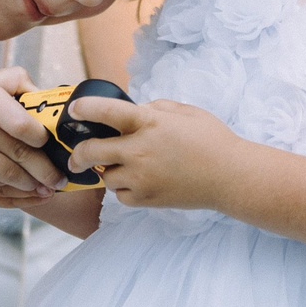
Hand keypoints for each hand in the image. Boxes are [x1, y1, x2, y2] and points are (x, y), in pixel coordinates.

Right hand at [0, 68, 62, 194]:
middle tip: (61, 179)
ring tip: (46, 188)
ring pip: (8, 174)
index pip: (23, 125)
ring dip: (30, 184)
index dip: (43, 139)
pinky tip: (20, 189)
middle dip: (45, 170)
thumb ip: (12, 81)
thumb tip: (43, 94)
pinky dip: (7, 187)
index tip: (52, 144)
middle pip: (20, 154)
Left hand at [63, 95, 241, 209]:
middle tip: (77, 157)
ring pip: (106, 177)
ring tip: (125, 167)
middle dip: (79, 154)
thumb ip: (155, 107)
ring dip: (109, 171)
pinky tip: (138, 182)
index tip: (74, 111)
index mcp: (150, 122)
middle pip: (92, 151)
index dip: (84, 109)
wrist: (231, 176)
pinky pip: (120, 195)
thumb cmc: (211, 140)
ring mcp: (142, 177)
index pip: (106, 111)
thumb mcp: (184, 111)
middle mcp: (140, 150)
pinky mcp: (146, 199)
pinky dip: (124, 189)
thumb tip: (134, 110)